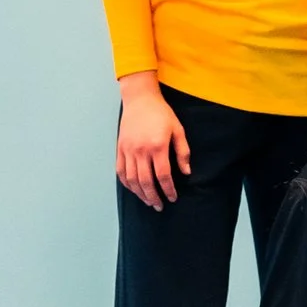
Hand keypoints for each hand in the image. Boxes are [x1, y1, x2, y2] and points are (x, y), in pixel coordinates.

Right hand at [115, 74, 191, 209]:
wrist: (140, 100)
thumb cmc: (162, 114)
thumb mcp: (178, 130)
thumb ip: (182, 152)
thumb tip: (186, 172)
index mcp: (157, 147)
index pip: (163, 175)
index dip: (168, 189)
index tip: (173, 198)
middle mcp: (140, 151)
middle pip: (145, 181)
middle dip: (153, 197)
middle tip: (160, 206)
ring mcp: (127, 150)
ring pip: (131, 179)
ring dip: (140, 193)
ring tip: (148, 201)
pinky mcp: (119, 149)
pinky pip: (121, 171)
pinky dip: (127, 183)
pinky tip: (134, 189)